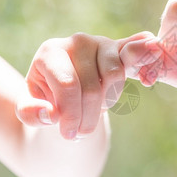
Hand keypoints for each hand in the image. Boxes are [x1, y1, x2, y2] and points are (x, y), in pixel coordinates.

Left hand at [16, 31, 155, 139]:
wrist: (65, 87)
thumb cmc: (47, 98)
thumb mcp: (29, 109)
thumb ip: (30, 114)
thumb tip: (51, 115)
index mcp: (50, 52)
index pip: (68, 86)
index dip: (71, 116)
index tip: (69, 135)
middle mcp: (76, 41)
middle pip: (92, 87)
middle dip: (88, 117)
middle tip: (81, 132)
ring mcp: (101, 42)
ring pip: (114, 76)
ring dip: (108, 102)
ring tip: (95, 110)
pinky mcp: (120, 48)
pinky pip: (136, 52)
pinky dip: (145, 62)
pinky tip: (147, 78)